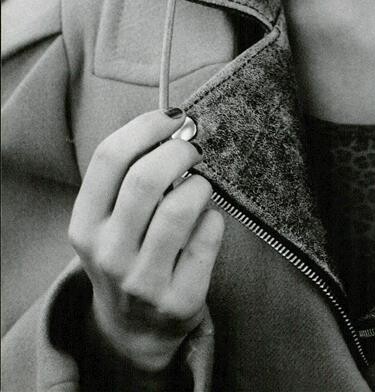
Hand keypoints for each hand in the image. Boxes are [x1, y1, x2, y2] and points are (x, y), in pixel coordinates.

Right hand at [68, 109, 224, 373]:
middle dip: (179, 150)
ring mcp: (142, 282)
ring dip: (200, 184)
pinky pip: (209, 234)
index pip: (109, 157)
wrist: (134, 330)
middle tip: (193, 149)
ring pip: (181, 206)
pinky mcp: (180, 299)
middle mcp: (108, 254)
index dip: (146, 126)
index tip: (172, 118)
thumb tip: (175, 124)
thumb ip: (130, 175)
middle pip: (146, 177)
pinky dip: (214, 217)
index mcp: (85, 225)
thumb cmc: (129, 252)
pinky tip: (206, 223)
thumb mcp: (110, 220)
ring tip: (199, 188)